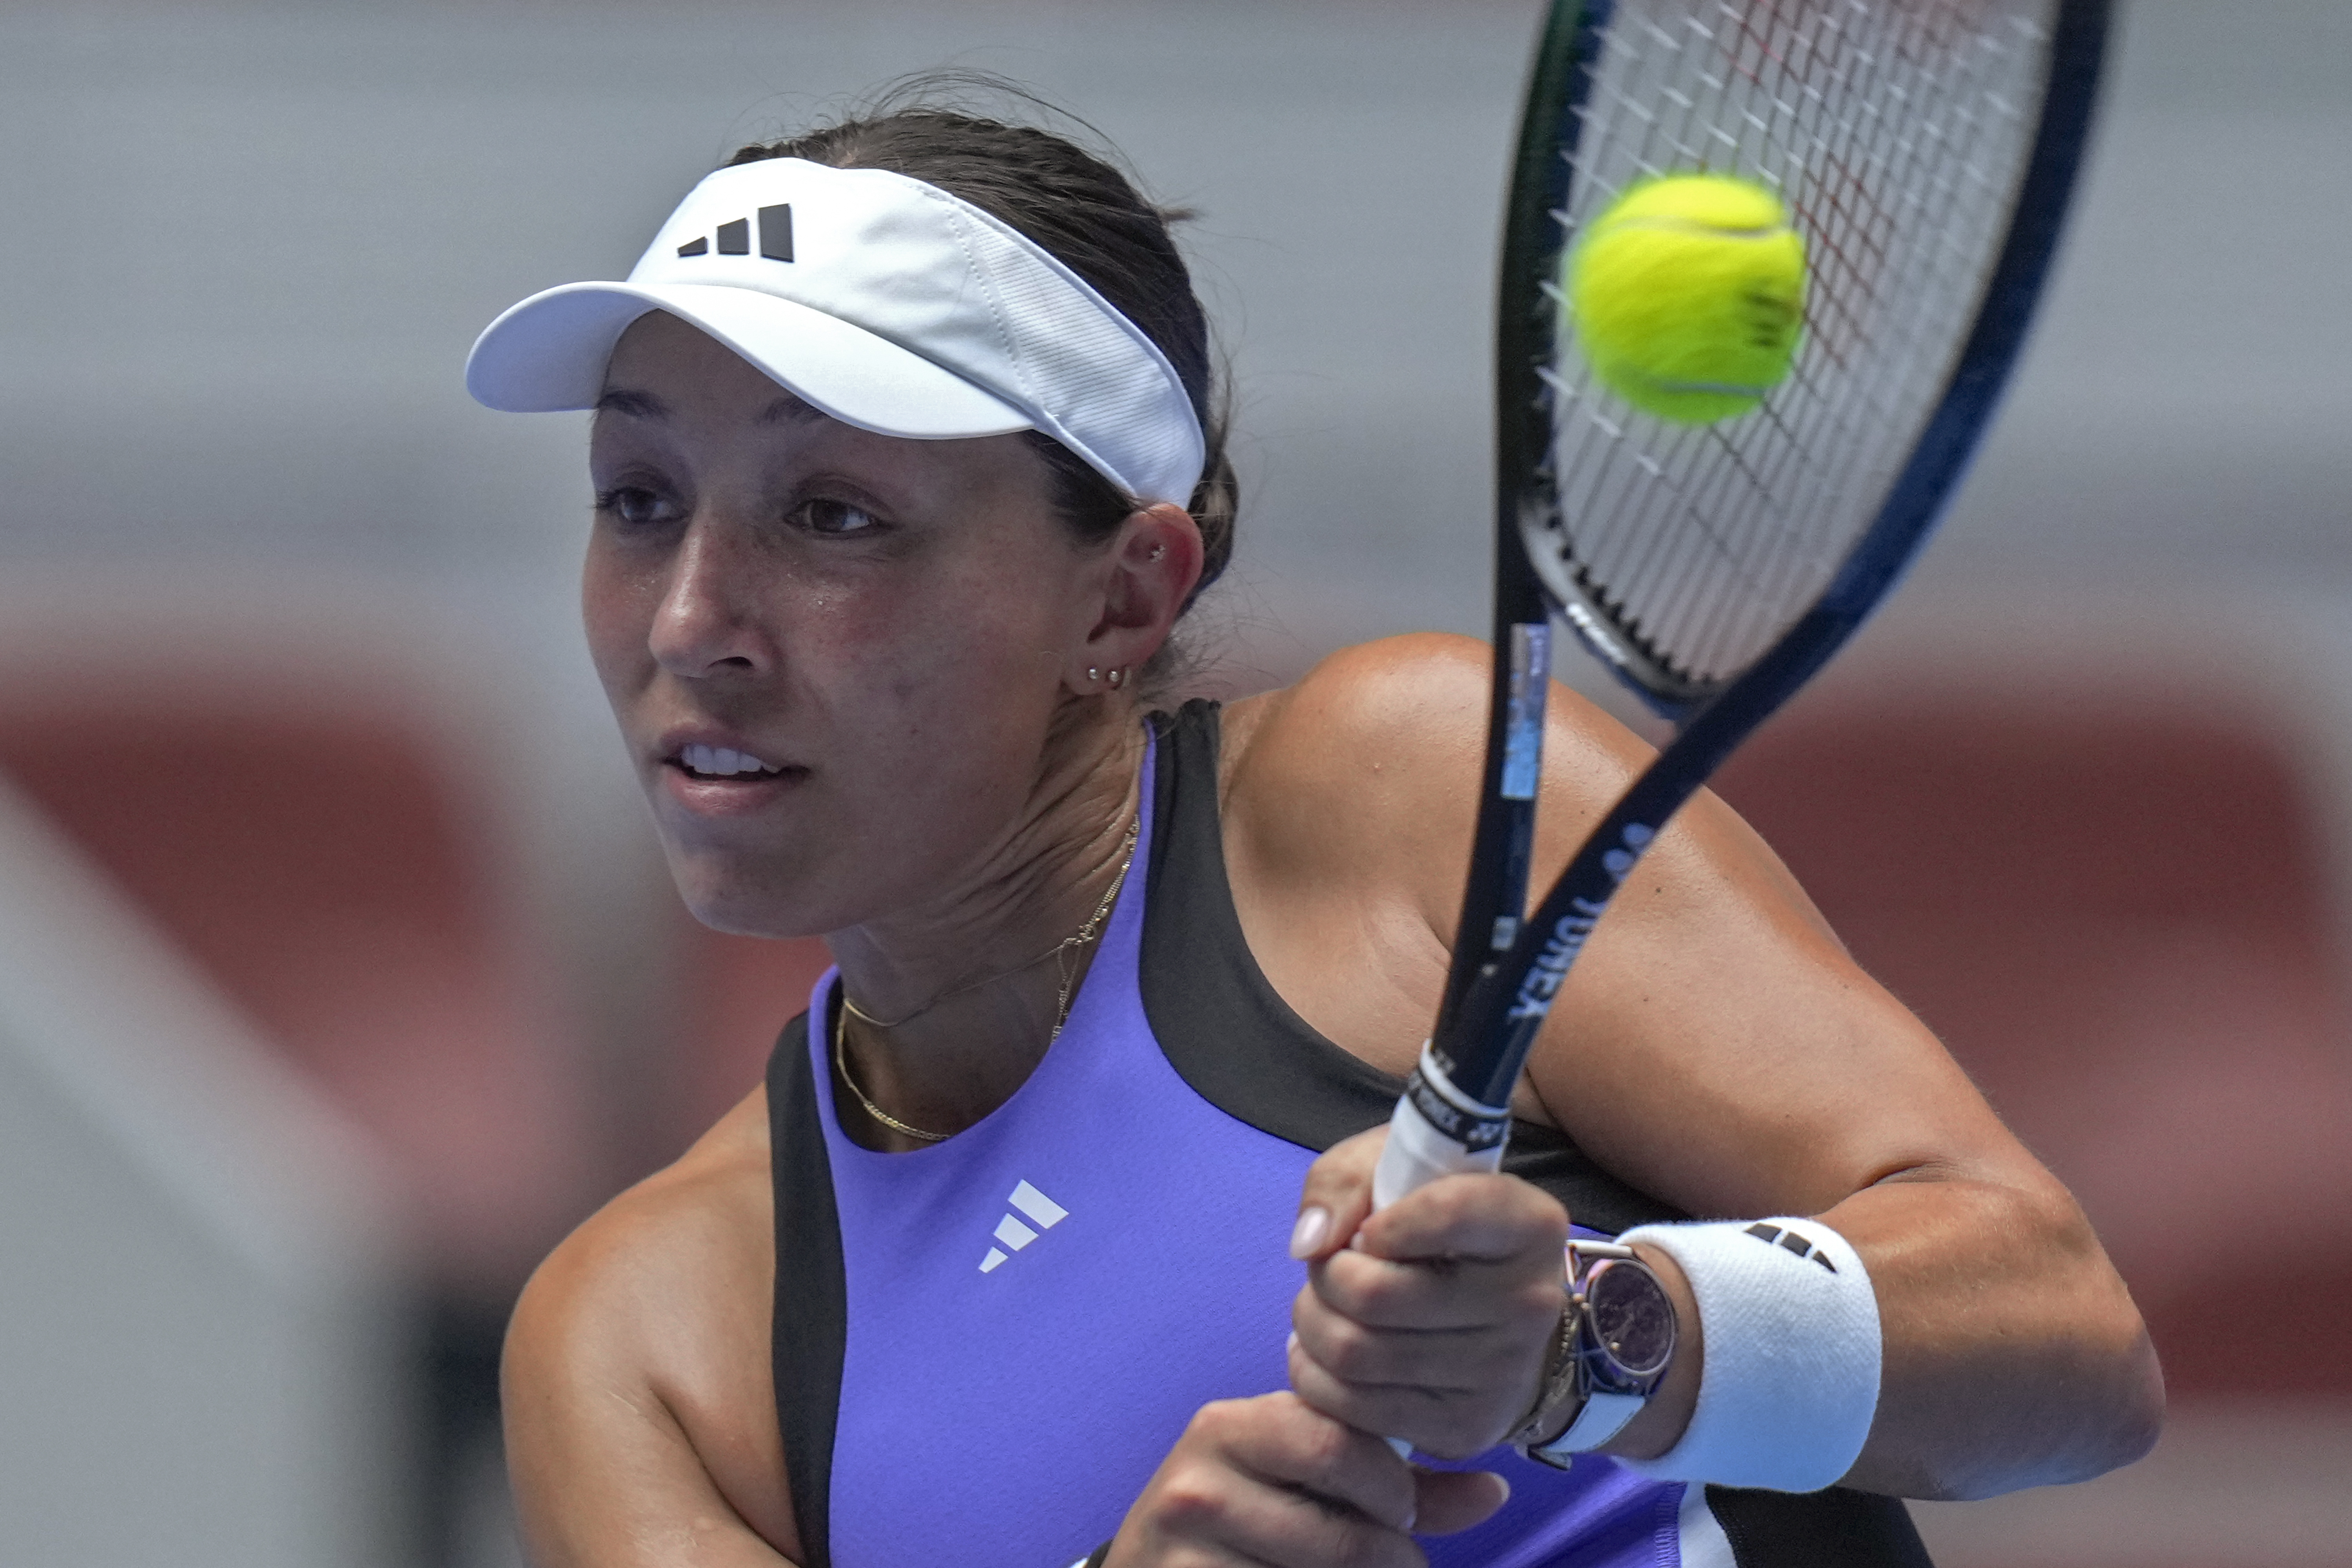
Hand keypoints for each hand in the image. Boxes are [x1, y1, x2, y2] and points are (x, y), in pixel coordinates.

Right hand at [1102, 1392, 1505, 1567]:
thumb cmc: (1245, 1521)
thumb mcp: (1307, 1482)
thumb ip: (1399, 1486)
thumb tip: (1493, 1491)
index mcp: (1227, 1427)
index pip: (1339, 1446)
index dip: (1391, 1489)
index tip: (1400, 1511)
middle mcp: (1196, 1485)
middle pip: (1342, 1534)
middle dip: (1390, 1556)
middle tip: (1393, 1557)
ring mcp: (1185, 1553)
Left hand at [1286, 1126, 1570, 1459]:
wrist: (1492, 1313)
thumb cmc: (1433, 1227)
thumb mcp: (1394, 1170)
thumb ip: (1345, 1181)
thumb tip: (1311, 1243)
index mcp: (1528, 1224)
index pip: (1450, 1213)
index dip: (1384, 1221)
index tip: (1368, 1229)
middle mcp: (1529, 1303)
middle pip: (1374, 1294)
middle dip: (1326, 1276)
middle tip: (1332, 1267)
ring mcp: (1501, 1375)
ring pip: (1355, 1353)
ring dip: (1313, 1324)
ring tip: (1326, 1306)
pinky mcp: (1465, 1428)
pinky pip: (1353, 1407)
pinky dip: (1317, 1376)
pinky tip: (1330, 1352)